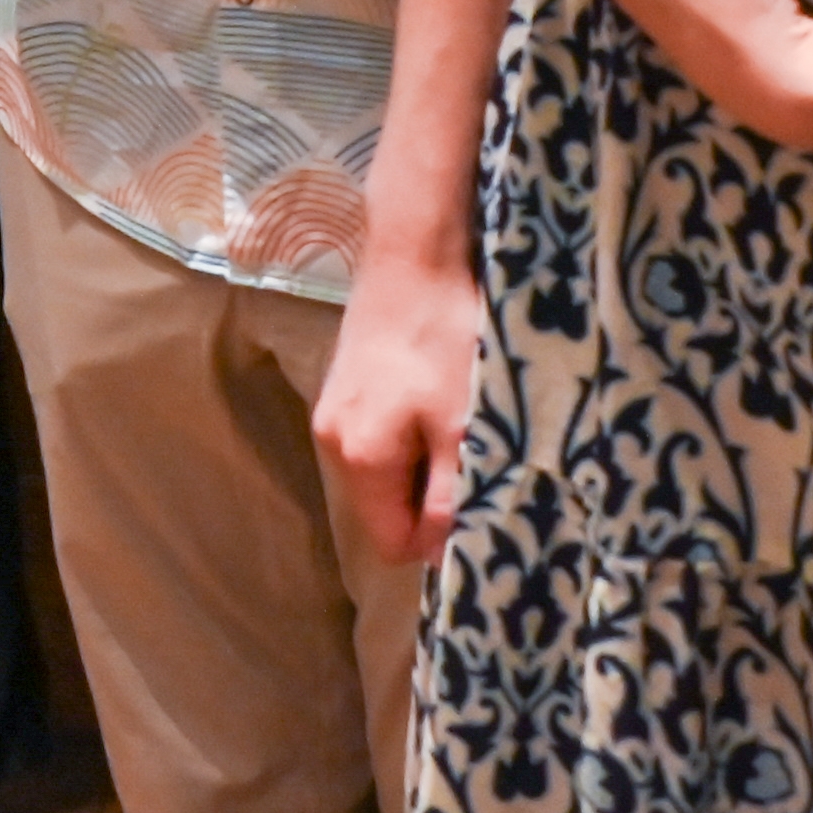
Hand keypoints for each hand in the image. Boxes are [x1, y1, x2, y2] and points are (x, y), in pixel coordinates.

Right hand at [310, 248, 481, 567]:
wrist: (413, 256)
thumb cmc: (444, 342)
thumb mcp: (461, 427)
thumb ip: (451, 496)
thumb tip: (441, 556)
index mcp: (359, 459)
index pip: (392, 543)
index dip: (437, 542)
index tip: (480, 510)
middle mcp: (333, 441)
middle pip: (385, 508)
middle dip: (431, 499)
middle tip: (478, 464)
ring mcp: (333, 410)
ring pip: (383, 473)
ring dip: (424, 465)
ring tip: (460, 428)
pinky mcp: (344, 385)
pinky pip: (378, 440)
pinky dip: (411, 437)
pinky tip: (437, 402)